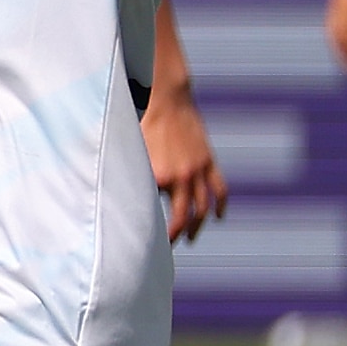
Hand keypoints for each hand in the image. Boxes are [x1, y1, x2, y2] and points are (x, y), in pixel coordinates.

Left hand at [143, 84, 227, 244]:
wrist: (167, 99)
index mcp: (158, 176)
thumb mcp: (132, 152)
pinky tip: (218, 216)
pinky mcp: (209, 160)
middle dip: (178, 235)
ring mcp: (198, 169)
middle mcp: (181, 176)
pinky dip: (221, 204)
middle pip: (185, 217)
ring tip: (191, 237)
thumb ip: (133, 175)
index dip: (154, 230)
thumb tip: (125, 199)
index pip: (156, 212)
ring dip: (199, 225)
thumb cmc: (142, 124)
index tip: (146, 241)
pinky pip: (219, 188)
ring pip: (204, 206)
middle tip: (171, 246)